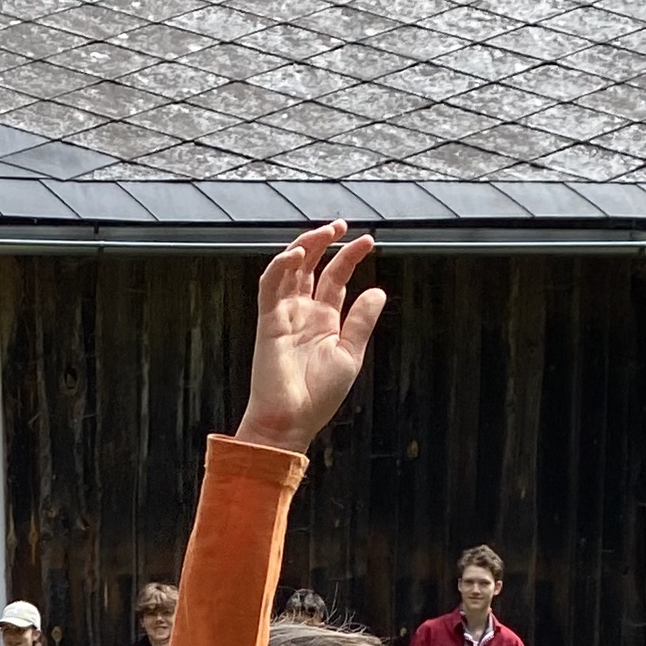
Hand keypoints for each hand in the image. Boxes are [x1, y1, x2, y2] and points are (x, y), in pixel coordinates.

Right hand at [236, 222, 386, 452]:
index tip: (368, 242)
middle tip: (341, 225)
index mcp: (325, 320)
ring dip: (305, 247)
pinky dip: (280, 267)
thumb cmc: (318, 396)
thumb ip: (362, 321)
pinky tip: (297, 255)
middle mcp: (304, 312)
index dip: (350, 257)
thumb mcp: (350, 354)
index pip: (336, 277)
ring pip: (290, 269)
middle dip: (324, 242)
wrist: (291, 420)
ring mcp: (284, 314)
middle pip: (311, 266)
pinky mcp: (268, 321)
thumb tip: (378, 290)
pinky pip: (270, 286)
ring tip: (324, 232)